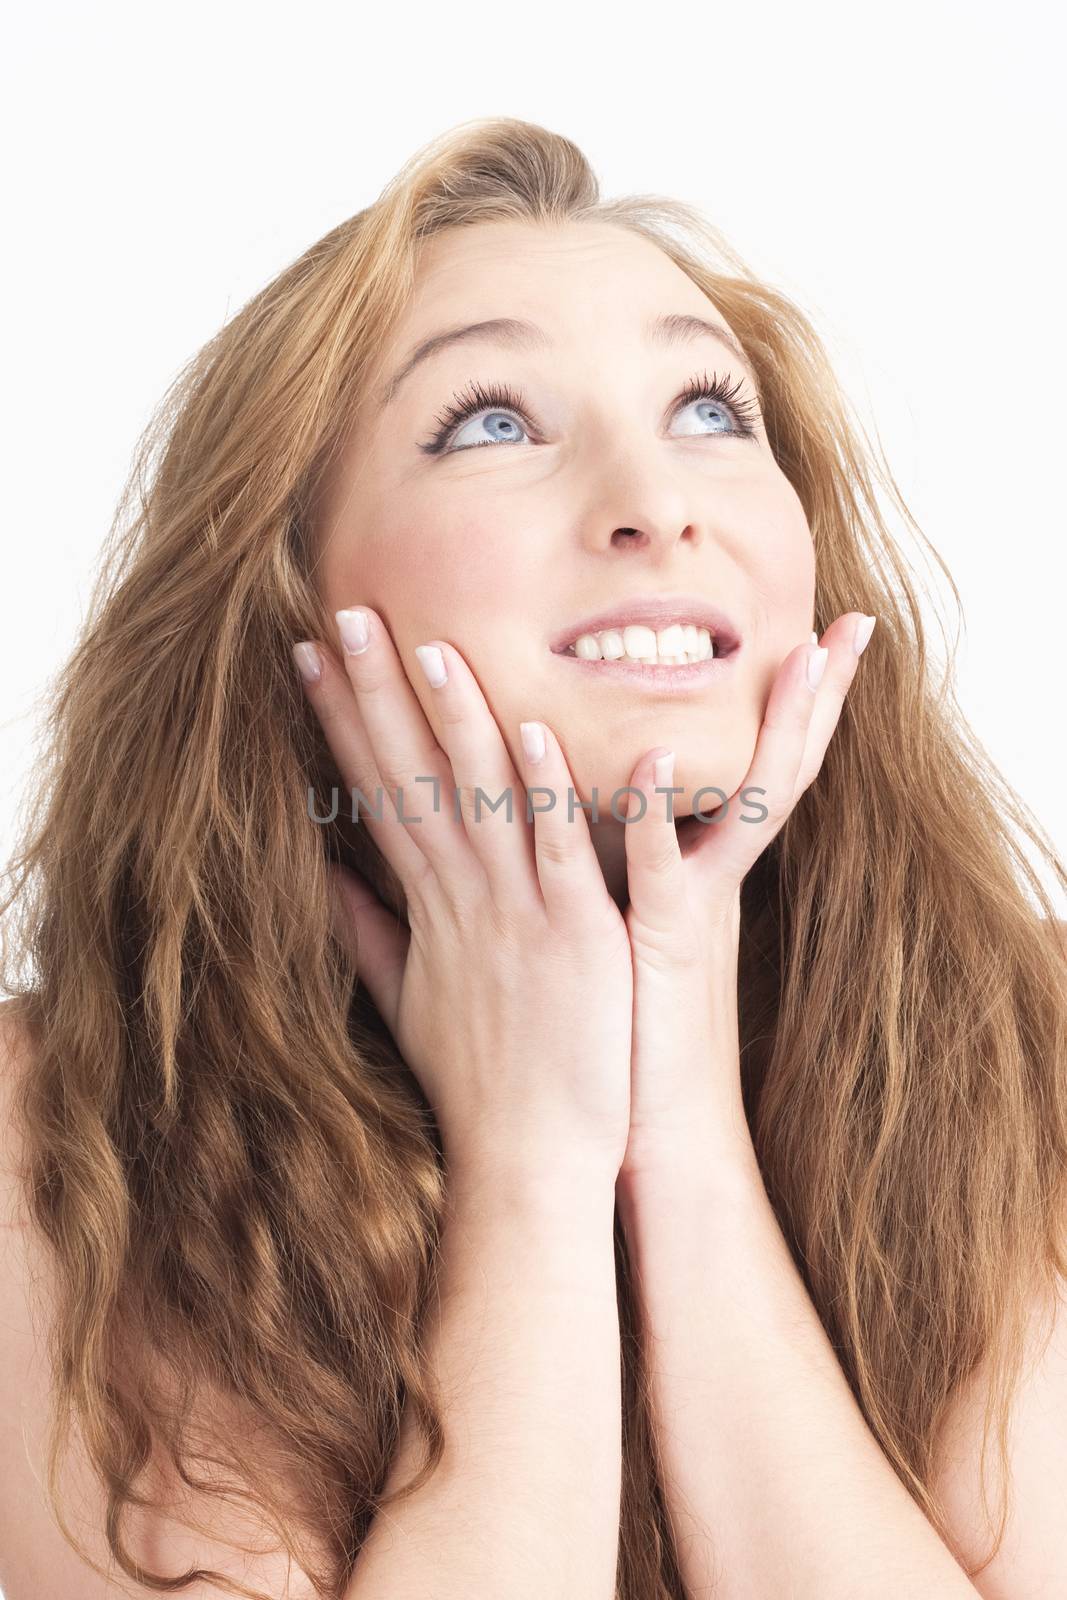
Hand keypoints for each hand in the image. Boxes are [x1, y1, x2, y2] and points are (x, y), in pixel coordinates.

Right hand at [294, 608, 634, 1185]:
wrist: (529, 1163)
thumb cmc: (479, 1081)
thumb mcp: (410, 998)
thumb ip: (369, 932)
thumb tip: (326, 879)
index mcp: (430, 903)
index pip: (378, 791)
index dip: (343, 721)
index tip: (310, 656)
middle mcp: (463, 896)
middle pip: (412, 777)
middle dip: (376, 695)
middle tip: (347, 614)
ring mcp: (517, 913)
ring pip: (480, 798)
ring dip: (455, 720)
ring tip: (432, 644)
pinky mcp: (576, 937)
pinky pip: (559, 852)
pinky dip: (549, 793)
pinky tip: (535, 730)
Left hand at [617, 612, 875, 1185]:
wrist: (645, 1137)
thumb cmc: (628, 1035)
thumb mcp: (630, 934)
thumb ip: (629, 873)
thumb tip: (605, 822)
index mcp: (706, 870)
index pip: (760, 770)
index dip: (792, 706)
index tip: (816, 633)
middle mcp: (715, 879)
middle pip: (782, 769)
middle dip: (818, 697)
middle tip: (855, 622)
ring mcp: (697, 910)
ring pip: (748, 804)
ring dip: (775, 729)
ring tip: (801, 654)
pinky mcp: (663, 948)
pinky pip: (667, 871)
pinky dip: (662, 815)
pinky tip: (660, 757)